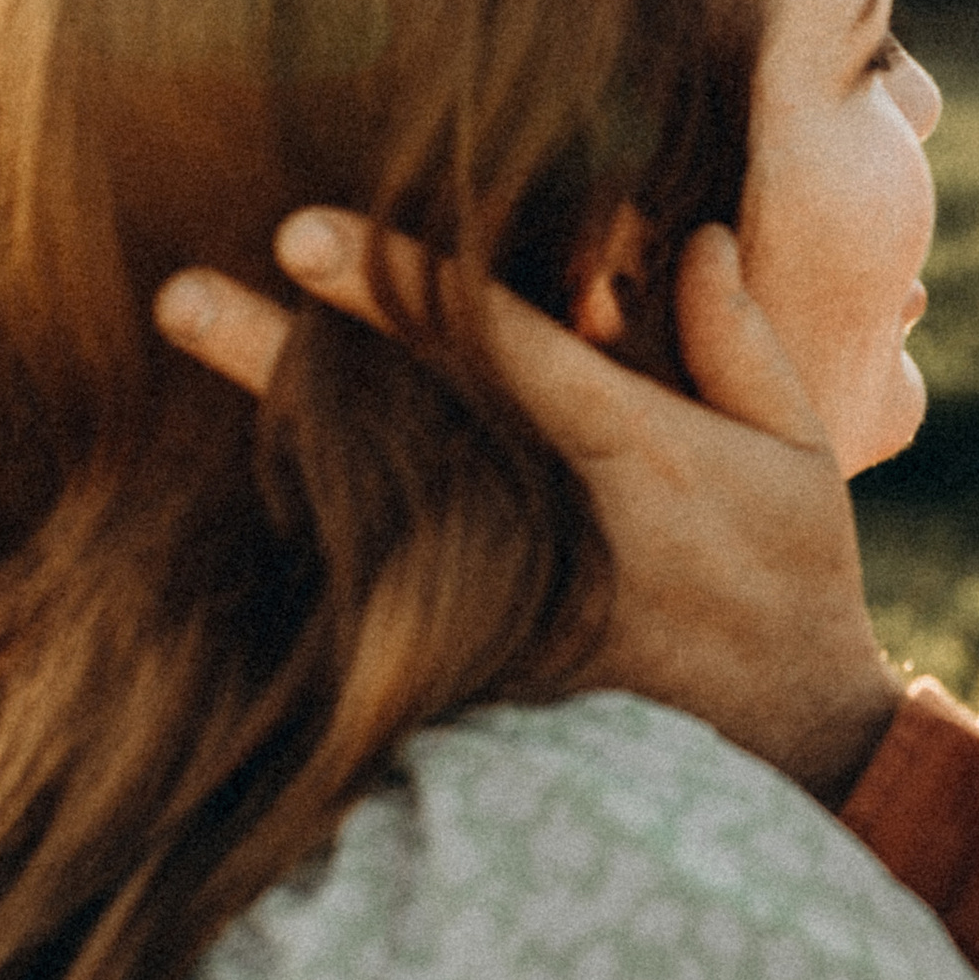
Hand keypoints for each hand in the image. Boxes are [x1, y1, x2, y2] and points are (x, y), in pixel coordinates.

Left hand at [156, 215, 903, 808]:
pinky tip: (235, 481)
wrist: (793, 748)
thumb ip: (742, 345)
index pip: (494, 345)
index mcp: (631, 447)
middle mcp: (547, 517)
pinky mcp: (475, 661)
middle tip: (177, 293)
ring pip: (363, 496)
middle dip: (279, 355)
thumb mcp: (800, 456)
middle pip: (391, 417)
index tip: (300, 231)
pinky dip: (308, 531)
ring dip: (271, 430)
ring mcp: (502, 598)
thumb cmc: (793, 586)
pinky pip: (377, 586)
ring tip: (184, 351)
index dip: (394, 285)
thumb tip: (685, 237)